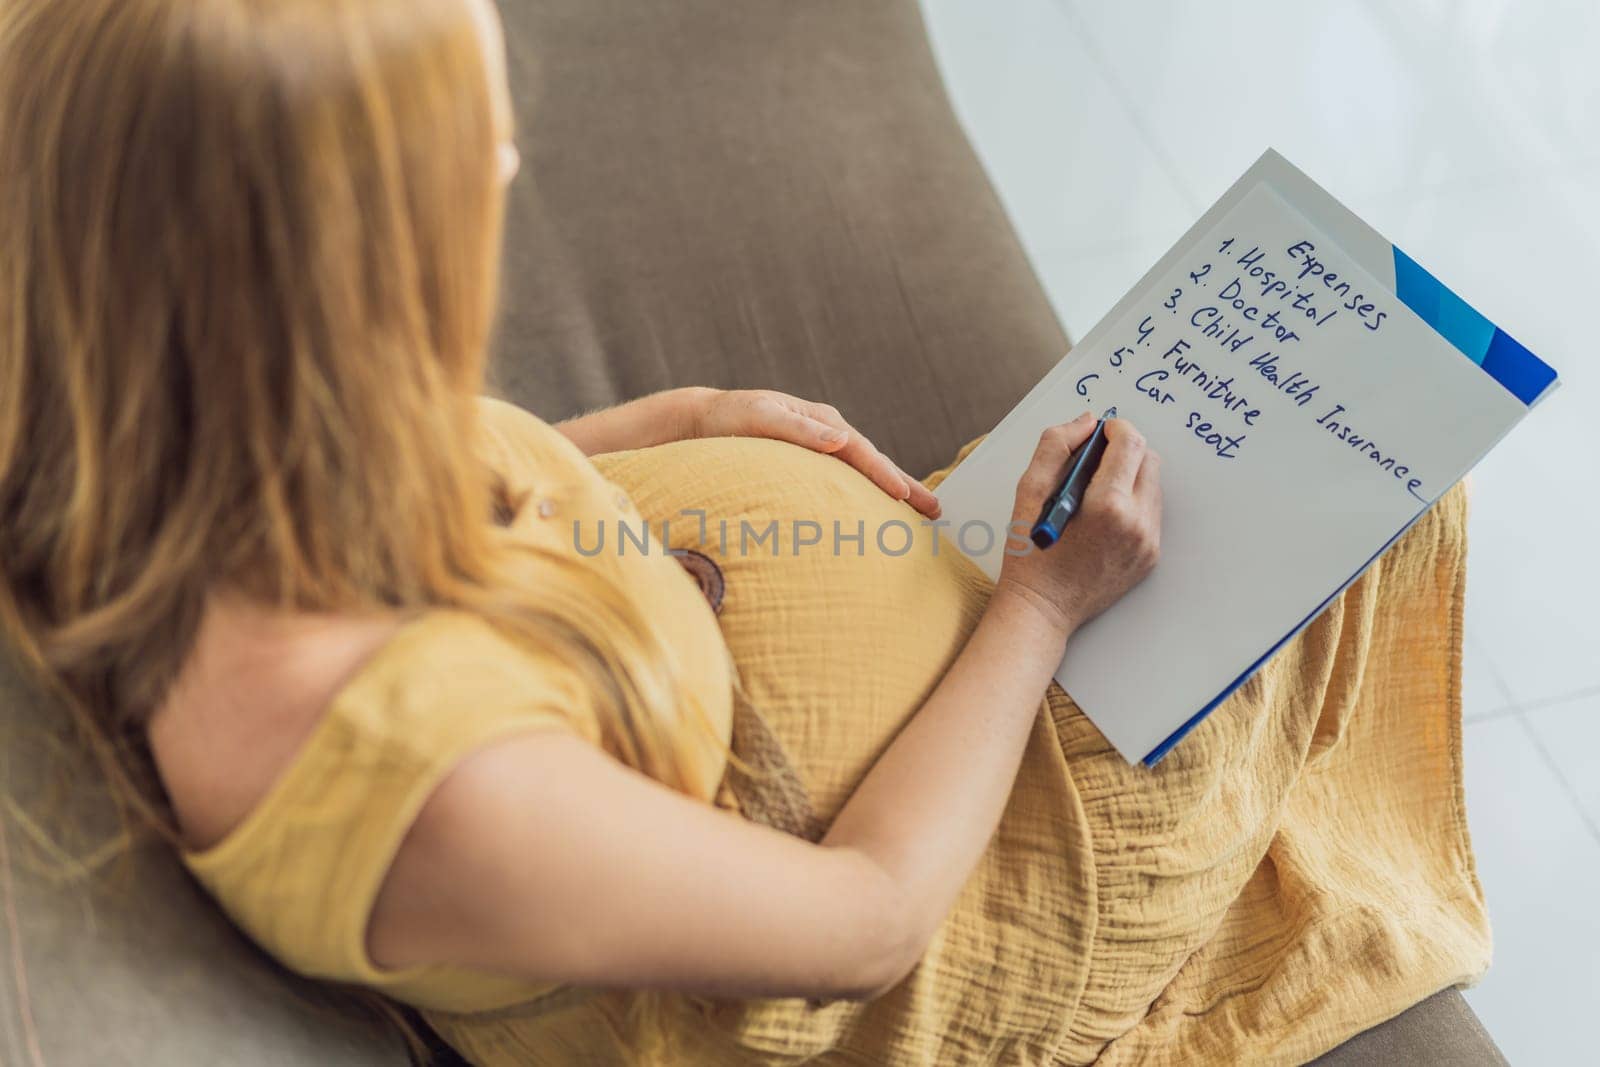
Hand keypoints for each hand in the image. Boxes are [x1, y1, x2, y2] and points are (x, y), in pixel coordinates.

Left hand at [689, 389, 940, 518]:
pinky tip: (881, 508)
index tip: (904, 496)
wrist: (704, 419)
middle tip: (935, 511)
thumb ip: (800, 430)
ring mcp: (823, 445)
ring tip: (922, 513)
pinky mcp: (814, 460)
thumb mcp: (761, 418)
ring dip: (895, 489)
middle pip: (874, 461)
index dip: (884, 474)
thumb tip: (841, 440)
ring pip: (866, 470)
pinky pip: (850, 477)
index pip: (861, 451)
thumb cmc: (728, 419)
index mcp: (822, 420)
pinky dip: (871, 490)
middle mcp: (828, 431)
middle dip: (906, 485)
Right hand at [994, 414, 1161, 639]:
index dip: (1115, 428)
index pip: (1130, 443)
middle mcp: (1136, 523)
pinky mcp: (1150, 556)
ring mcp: (1147, 543)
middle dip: (1124, 451)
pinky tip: (1102, 516)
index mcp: (1108, 505)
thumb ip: (1055, 446)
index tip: (1099, 432)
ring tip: (1095, 492)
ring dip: (1129, 477)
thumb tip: (1086, 422)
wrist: (1042, 610)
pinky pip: (1151, 513)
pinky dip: (1131, 503)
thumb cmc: (1030, 554)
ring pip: (1153, 485)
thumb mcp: (1029, 492)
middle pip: (1149, 460)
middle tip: (1093, 462)